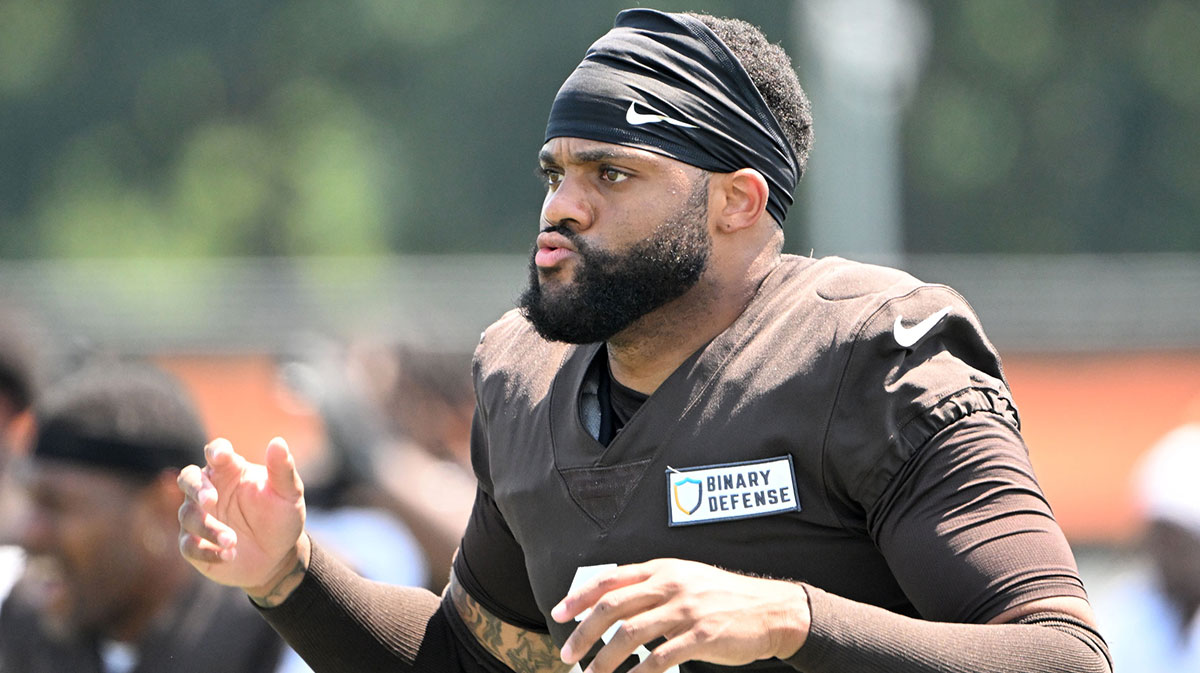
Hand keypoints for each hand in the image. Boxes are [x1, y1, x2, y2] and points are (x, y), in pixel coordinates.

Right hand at [177, 437, 307, 601]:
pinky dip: (206, 551)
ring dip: (208, 528)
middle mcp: (209, 490)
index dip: (216, 451)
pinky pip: (189, 546)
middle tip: (210, 500)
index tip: (221, 456)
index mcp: (230, 470)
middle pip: (188, 478)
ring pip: (189, 515)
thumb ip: (282, 470)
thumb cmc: (281, 517)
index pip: (216, 452)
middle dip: (196, 487)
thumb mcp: (289, 494)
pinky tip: (228, 556)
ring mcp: (199, 517)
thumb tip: (278, 442)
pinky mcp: (194, 545)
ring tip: (232, 541)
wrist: (278, 556)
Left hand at [552, 559, 809, 672]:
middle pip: (612, 607)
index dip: (579, 597)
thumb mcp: (686, 579)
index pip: (610, 580)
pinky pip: (658, 658)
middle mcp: (670, 584)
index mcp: (662, 569)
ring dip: (603, 660)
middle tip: (568, 653)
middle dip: (583, 633)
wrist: (771, 610)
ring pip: (629, 635)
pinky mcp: (700, 637)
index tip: (559, 614)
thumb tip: (614, 603)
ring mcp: (685, 610)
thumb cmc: (725, 598)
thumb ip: (653, 587)